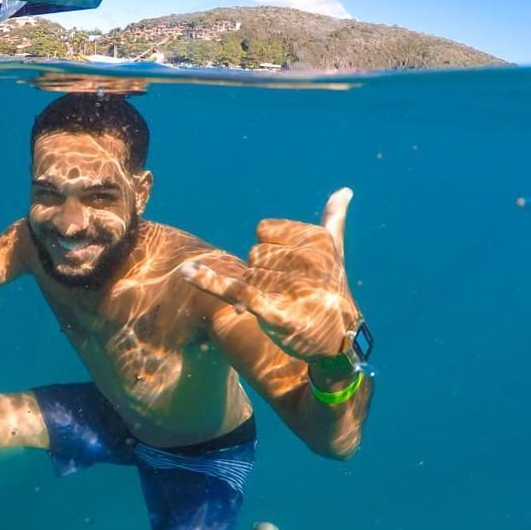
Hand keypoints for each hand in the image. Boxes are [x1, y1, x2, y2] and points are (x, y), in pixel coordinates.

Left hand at [182, 188, 359, 361]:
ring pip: (245, 274)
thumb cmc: (330, 290)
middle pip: (253, 253)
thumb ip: (333, 220)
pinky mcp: (272, 310)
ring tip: (283, 303)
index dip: (271, 250)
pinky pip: (235, 289)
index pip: (263, 230)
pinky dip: (209, 282)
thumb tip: (344, 190)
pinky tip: (186, 273)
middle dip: (263, 272)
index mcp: (315, 239)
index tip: (291, 267)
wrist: (336, 339)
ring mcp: (290, 285)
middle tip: (288, 290)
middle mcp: (305, 259)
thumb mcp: (335, 252)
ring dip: (256, 291)